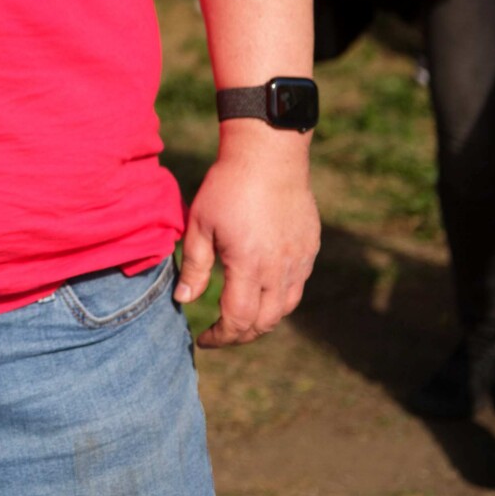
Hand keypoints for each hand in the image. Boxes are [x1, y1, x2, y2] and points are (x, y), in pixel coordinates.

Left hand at [174, 129, 319, 347]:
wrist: (268, 157)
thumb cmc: (227, 187)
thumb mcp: (200, 225)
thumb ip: (194, 267)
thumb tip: (184, 300)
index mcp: (249, 265)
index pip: (237, 320)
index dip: (220, 337)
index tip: (203, 339)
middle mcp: (279, 269)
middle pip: (265, 322)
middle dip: (240, 335)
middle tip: (220, 334)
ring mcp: (299, 261)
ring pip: (285, 308)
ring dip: (263, 321)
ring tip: (240, 320)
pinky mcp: (310, 249)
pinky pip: (298, 287)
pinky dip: (280, 300)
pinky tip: (262, 293)